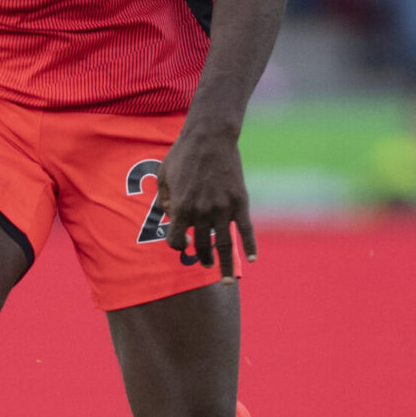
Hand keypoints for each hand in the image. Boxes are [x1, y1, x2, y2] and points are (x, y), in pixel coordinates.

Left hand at [154, 125, 255, 279]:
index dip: (177, 244)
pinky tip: (252, 260)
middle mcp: (202, 213)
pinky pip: (246, 230)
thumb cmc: (183, 154)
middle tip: (205, 264)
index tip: (182, 242)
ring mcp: (222, 209)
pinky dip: (250, 246)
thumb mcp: (163, 175)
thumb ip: (164, 199)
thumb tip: (168, 215)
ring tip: (224, 278)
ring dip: (224, 264)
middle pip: (201, 245)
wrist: (210, 138)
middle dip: (202, 258)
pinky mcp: (240, 202)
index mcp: (181, 208)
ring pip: (224, 245)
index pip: (176, 240)